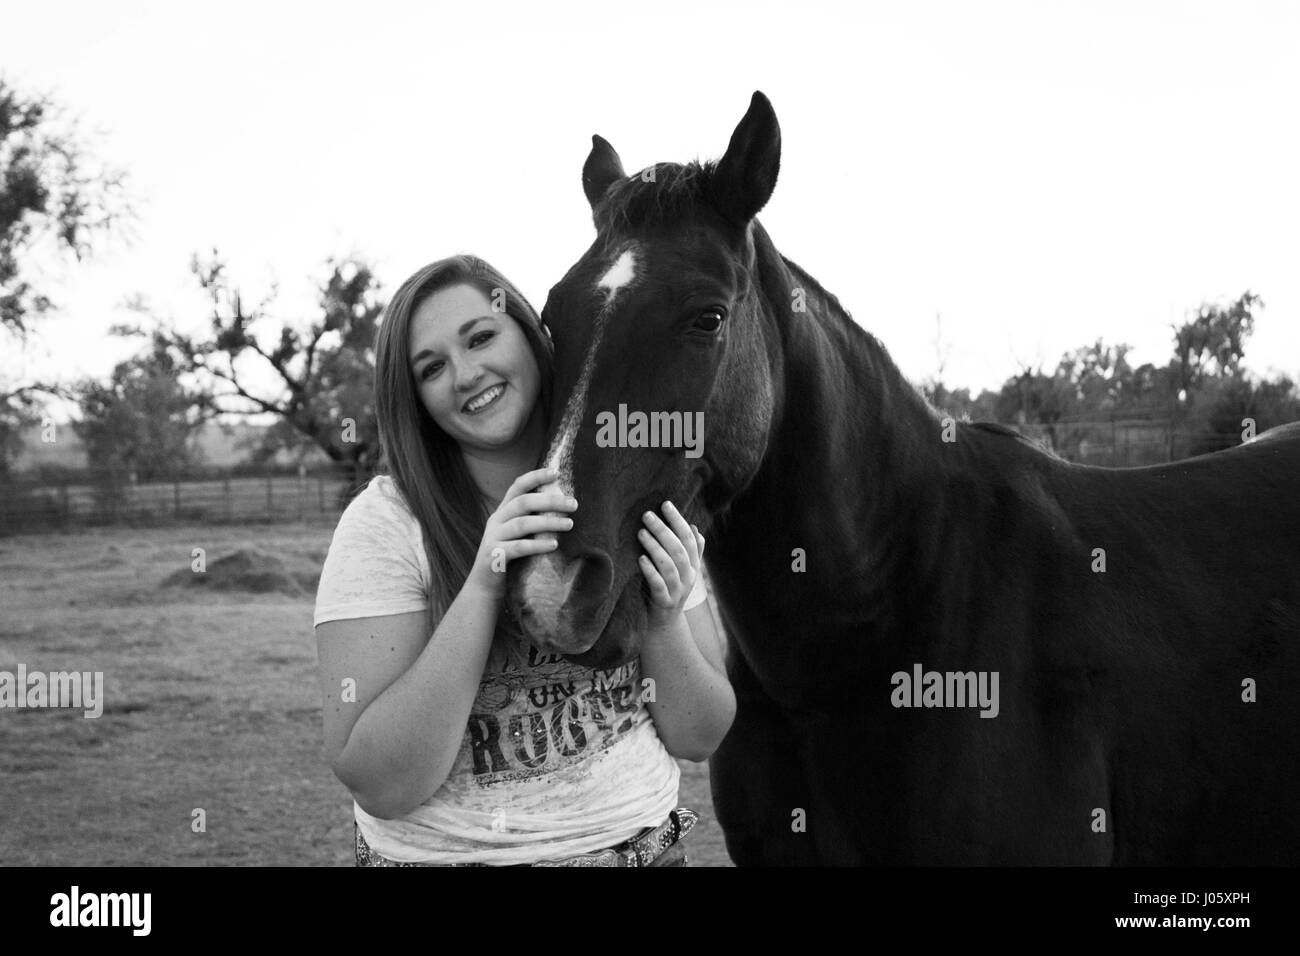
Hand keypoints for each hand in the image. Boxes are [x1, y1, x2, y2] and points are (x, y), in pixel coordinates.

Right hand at [466, 467, 577, 599]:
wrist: (484, 587)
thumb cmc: (510, 559)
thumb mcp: (518, 535)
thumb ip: (532, 520)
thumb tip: (564, 506)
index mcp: (503, 512)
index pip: (517, 487)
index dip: (535, 477)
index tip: (556, 472)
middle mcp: (496, 521)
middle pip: (523, 502)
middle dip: (550, 501)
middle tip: (574, 504)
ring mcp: (493, 538)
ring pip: (522, 524)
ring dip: (548, 522)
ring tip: (570, 524)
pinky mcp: (494, 557)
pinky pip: (517, 548)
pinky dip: (537, 545)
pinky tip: (554, 545)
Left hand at [637, 500, 704, 629]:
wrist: (664, 622)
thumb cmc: (669, 588)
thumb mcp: (681, 569)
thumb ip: (690, 550)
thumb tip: (694, 527)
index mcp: (693, 565)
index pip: (689, 538)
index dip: (678, 520)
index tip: (665, 504)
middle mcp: (688, 576)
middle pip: (679, 549)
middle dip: (663, 530)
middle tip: (647, 515)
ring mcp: (678, 590)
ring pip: (670, 565)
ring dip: (655, 547)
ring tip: (641, 533)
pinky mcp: (664, 602)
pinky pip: (659, 585)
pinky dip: (651, 571)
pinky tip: (641, 559)